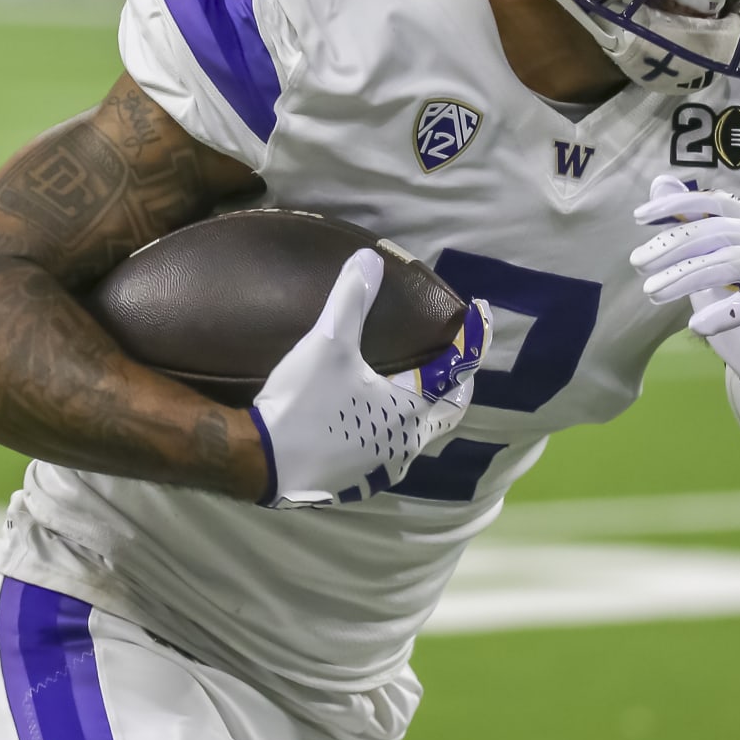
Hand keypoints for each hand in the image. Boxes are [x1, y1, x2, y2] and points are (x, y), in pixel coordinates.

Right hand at [249, 249, 491, 507]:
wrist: (260, 462)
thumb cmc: (302, 404)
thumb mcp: (327, 344)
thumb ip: (351, 300)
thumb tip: (369, 259)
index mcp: (410, 409)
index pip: (457, 370)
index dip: (472, 340)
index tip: (479, 316)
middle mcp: (407, 443)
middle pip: (450, 410)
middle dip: (457, 381)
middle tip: (455, 355)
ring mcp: (385, 467)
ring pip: (422, 435)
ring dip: (428, 408)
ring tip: (418, 382)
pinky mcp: (361, 480)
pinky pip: (395, 450)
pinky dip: (399, 428)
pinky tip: (378, 416)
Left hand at [631, 175, 739, 412]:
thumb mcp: (710, 272)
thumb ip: (690, 229)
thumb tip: (659, 183)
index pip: (720, 204)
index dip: (680, 206)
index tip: (639, 218)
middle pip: (723, 231)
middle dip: (675, 247)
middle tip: (640, 265)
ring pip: (735, 260)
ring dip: (688, 276)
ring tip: (654, 293)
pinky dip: (726, 311)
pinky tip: (697, 326)